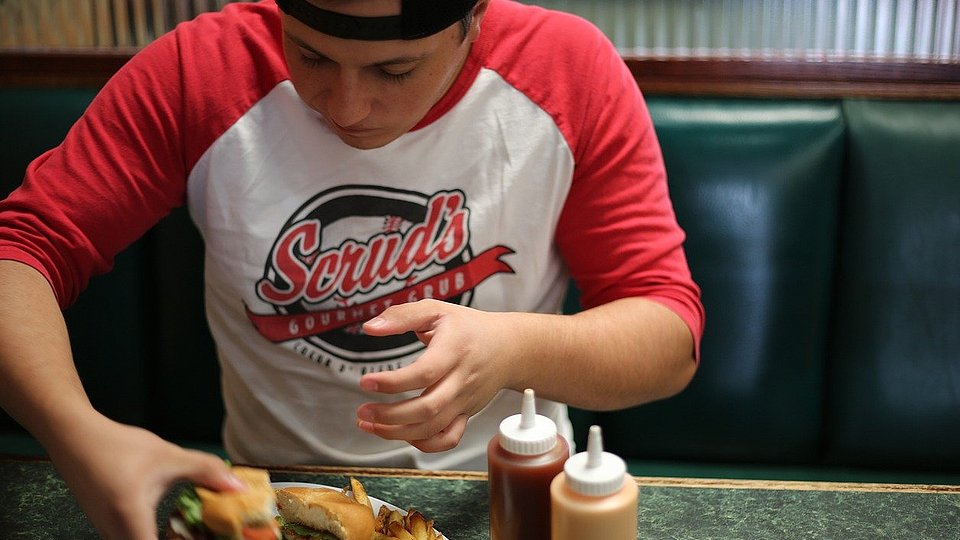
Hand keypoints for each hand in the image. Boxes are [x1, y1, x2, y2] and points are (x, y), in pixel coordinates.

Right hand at [47, 413, 242, 539]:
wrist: (75, 438)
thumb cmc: (117, 447)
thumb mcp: (168, 457)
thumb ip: (206, 472)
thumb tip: (238, 487)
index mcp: (130, 522)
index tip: (209, 536)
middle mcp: (114, 535)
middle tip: (209, 531)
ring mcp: (108, 534)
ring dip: (170, 537)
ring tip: (198, 529)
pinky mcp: (109, 529)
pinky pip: (136, 539)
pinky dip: (158, 535)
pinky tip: (176, 525)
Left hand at [357, 299, 521, 452]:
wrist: (509, 349)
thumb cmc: (470, 328)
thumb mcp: (437, 310)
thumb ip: (402, 316)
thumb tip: (371, 327)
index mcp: (453, 351)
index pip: (423, 373)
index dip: (392, 382)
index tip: (366, 382)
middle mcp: (461, 380)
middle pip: (427, 408)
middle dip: (390, 415)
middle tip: (363, 412)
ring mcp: (464, 401)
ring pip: (433, 427)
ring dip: (398, 432)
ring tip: (371, 425)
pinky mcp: (466, 414)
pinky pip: (448, 438)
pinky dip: (424, 443)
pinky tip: (402, 434)